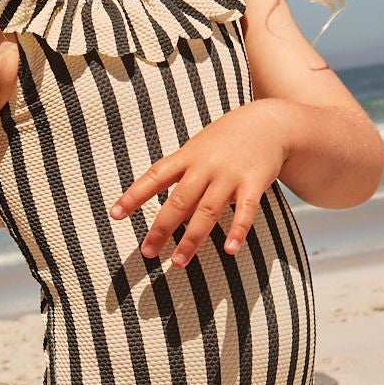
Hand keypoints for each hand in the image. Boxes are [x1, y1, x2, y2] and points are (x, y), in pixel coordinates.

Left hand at [111, 105, 290, 267]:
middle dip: (161, 228)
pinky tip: (230, 250)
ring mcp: (230, 175)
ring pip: (207, 211)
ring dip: (192, 239)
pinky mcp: (254, 182)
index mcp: (187, 156)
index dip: (134, 196)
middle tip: (147, 252)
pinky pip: (245, 211)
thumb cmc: (226, 141)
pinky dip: (237, 230)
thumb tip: (168, 216)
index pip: (154, 177)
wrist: (269, 122)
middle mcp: (206, 166)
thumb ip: (182, 179)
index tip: (115, 215)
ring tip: (178, 262)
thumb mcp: (198, 149)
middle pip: (179, 201)